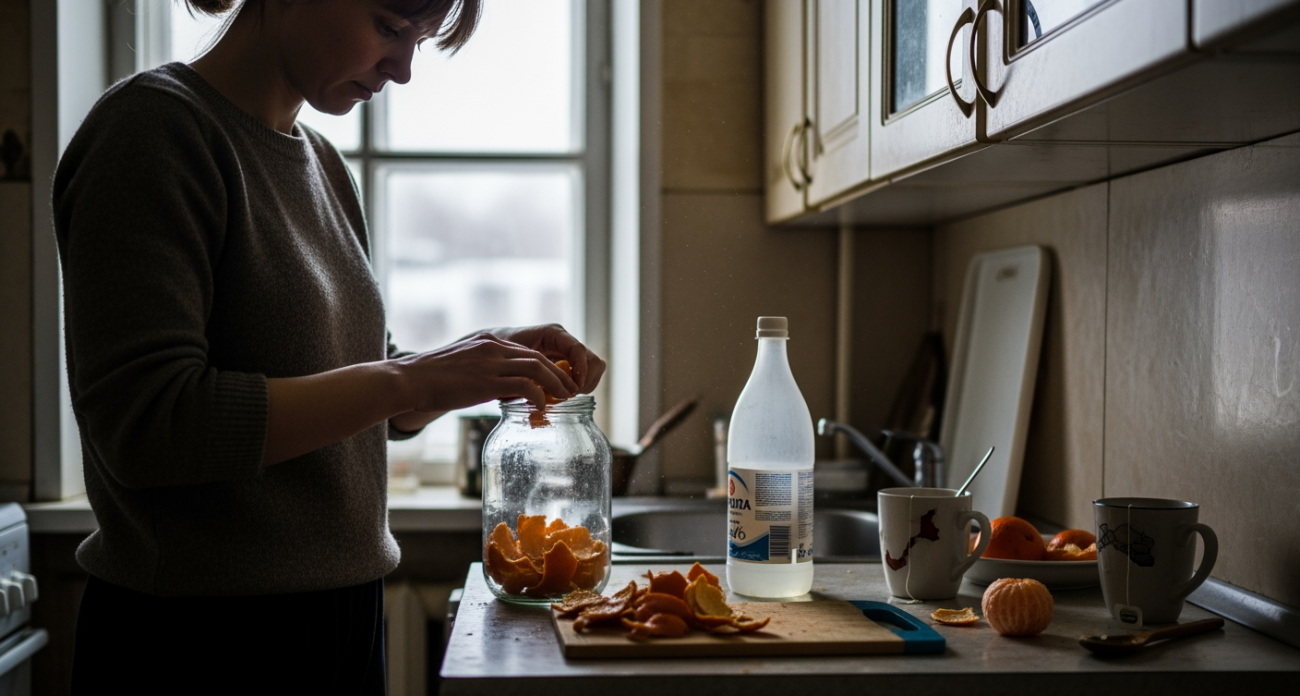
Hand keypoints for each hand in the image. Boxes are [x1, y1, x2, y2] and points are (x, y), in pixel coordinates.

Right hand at [394, 332, 580, 412]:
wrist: (409, 379)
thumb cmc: (430, 379)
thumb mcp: (462, 368)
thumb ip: (483, 372)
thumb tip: (498, 390)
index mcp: (488, 342)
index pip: (527, 351)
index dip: (546, 366)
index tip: (556, 381)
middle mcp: (492, 348)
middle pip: (537, 357)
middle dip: (558, 374)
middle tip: (570, 390)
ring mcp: (490, 363)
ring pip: (536, 367)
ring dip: (555, 383)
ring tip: (564, 398)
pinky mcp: (486, 381)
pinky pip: (523, 386)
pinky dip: (537, 395)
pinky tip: (540, 407)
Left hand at [481, 324, 606, 393]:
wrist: (493, 350)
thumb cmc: (500, 352)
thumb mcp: (511, 362)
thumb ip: (527, 374)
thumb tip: (537, 396)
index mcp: (553, 334)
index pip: (578, 350)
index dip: (581, 371)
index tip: (573, 389)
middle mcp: (566, 341)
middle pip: (594, 361)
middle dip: (585, 381)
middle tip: (568, 395)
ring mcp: (570, 352)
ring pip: (595, 368)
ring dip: (585, 385)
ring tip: (565, 396)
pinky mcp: (570, 363)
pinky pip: (587, 375)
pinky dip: (580, 387)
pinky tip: (563, 394)